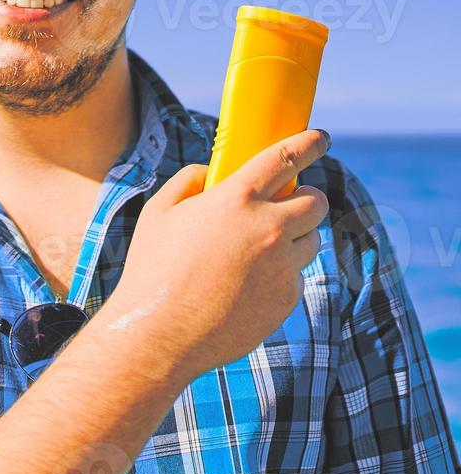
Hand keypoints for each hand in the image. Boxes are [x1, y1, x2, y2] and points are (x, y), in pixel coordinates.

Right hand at [109, 129, 330, 384]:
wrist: (159, 335)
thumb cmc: (153, 269)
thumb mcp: (160, 210)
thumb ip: (189, 180)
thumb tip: (211, 172)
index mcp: (235, 199)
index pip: (285, 158)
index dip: (308, 143)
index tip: (320, 138)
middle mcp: (267, 229)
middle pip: (315, 201)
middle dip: (310, 196)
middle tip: (294, 200)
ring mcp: (281, 267)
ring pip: (311, 240)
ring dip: (297, 236)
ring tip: (262, 247)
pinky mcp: (286, 300)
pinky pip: (295, 276)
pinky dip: (280, 273)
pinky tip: (246, 284)